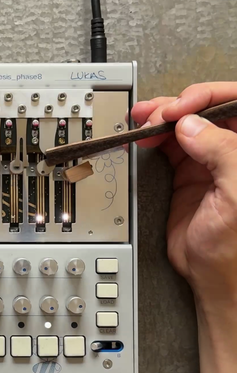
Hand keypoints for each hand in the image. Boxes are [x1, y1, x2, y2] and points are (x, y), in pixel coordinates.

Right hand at [132, 82, 236, 310]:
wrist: (212, 275)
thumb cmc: (236, 245)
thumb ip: (222, 152)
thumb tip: (192, 124)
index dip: (209, 97)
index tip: (182, 108)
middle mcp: (234, 150)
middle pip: (209, 109)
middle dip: (181, 105)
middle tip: (158, 116)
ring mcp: (210, 160)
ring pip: (187, 123)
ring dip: (164, 116)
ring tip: (144, 118)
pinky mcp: (189, 172)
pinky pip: (171, 144)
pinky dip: (155, 135)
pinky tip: (144, 133)